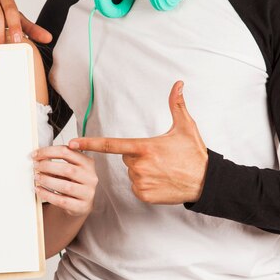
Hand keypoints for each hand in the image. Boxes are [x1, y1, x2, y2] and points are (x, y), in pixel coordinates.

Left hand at [33, 146, 97, 216]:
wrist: (80, 204)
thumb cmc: (72, 183)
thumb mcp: (70, 168)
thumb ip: (59, 160)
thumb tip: (38, 157)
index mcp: (88, 163)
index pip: (67, 152)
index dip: (48, 152)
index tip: (35, 154)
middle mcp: (90, 177)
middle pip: (67, 169)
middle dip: (47, 166)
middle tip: (35, 166)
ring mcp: (87, 193)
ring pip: (66, 186)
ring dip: (47, 180)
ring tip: (37, 177)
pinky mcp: (81, 206)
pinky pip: (62, 201)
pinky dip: (47, 195)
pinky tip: (39, 190)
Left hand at [69, 81, 207, 204]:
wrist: (206, 183)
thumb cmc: (194, 155)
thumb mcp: (186, 127)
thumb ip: (177, 105)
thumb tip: (178, 84)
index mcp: (144, 147)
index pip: (110, 144)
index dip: (90, 143)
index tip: (72, 143)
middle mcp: (139, 165)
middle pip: (126, 158)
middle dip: (138, 156)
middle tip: (159, 158)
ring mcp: (140, 182)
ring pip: (131, 173)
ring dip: (142, 171)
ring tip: (163, 171)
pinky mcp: (143, 195)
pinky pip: (136, 187)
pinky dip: (145, 185)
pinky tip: (161, 182)